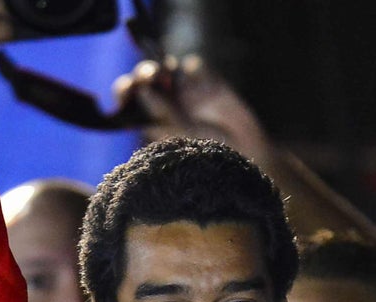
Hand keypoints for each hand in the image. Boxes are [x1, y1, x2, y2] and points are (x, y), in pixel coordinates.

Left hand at [113, 55, 275, 169]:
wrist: (249, 159)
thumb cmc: (212, 161)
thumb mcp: (184, 140)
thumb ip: (164, 114)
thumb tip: (142, 90)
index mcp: (153, 124)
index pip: (129, 101)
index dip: (126, 91)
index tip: (131, 88)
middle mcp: (167, 107)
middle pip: (144, 79)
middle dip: (143, 73)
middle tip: (151, 76)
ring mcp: (188, 95)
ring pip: (165, 67)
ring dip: (163, 66)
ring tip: (168, 75)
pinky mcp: (209, 86)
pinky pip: (194, 66)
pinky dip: (193, 68)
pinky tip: (198, 81)